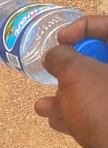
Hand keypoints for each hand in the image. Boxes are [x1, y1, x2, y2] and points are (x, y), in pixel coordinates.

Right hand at [34, 16, 107, 147]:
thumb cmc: (103, 108)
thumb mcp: (75, 72)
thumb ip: (61, 56)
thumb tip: (53, 55)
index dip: (83, 27)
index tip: (60, 38)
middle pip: (98, 60)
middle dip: (69, 68)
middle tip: (53, 72)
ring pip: (90, 89)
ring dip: (63, 96)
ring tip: (45, 105)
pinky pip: (90, 113)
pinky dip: (71, 116)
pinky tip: (54, 121)